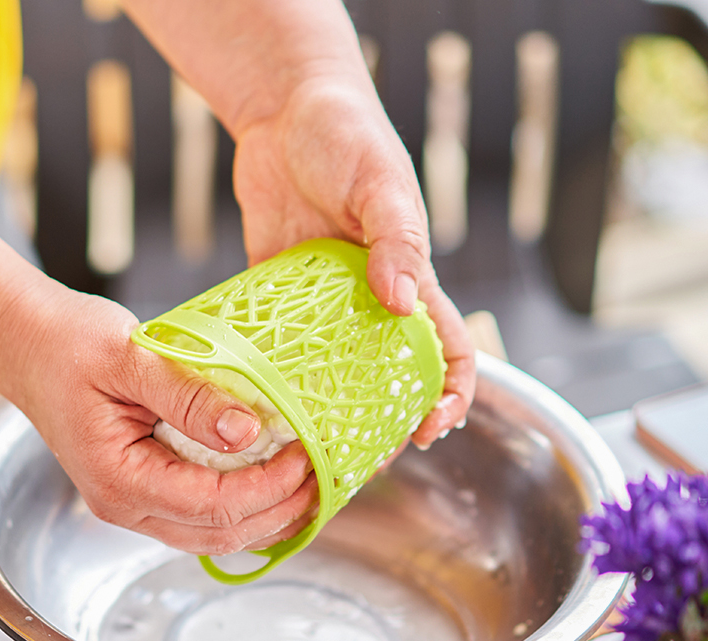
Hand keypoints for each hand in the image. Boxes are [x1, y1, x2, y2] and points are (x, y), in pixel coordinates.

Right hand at [0, 172, 315, 555]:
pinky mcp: (142, 490)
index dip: (270, 486)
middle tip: (329, 474)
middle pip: (220, 534)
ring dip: (268, 516)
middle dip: (281, 511)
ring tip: (314, 482)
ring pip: (214, 535)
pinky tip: (277, 479)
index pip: (212, 504)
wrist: (26, 343)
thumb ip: (188, 395)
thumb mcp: (129, 356)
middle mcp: (124, 504)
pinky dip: (246, 505)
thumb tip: (251, 429)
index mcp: (119, 478)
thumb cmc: (67, 343)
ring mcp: (132, 504)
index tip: (310, 452)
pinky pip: (203, 516)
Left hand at [230, 73, 474, 444]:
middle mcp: (370, 299)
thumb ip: (395, 241)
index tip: (433, 429)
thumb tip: (401, 302)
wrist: (285, 112)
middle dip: (384, 423)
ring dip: (327, 413)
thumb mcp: (380, 184)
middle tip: (359, 459)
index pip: (450, 350)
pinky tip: (255, 408)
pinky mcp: (278, 296)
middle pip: (390, 377)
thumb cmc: (344, 135)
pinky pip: (277, 347)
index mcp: (410, 278)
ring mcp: (323, 303)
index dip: (452, 395)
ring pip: (334, 374)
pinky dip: (272, 377)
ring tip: (308, 450)